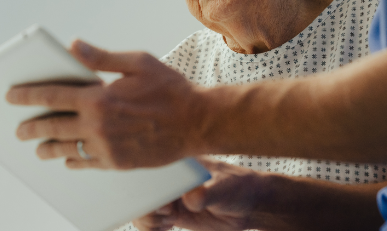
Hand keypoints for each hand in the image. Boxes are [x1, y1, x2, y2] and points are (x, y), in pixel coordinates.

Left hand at [5, 39, 208, 168]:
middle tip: (19, 129)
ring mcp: (106, 147)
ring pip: (66, 149)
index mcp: (98, 98)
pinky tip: (68, 158)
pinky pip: (87, 163)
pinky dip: (74, 160)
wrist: (197, 122)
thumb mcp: (137, 62)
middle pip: (52, 127)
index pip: (52, 96)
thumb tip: (72, 46)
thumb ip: (101, 57)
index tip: (11, 96)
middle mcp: (97, 125)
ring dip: (48, 148)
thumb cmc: (169, 88)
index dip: (27, 95)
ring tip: (38, 147)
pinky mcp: (118, 163)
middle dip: (31, 127)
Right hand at [133, 157, 265, 230]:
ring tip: (170, 220)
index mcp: (176, 162)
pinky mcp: (171, 212)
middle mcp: (168, 177)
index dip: (147, 190)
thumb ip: (206, 193)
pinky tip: (167, 227)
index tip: (165, 203)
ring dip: (148, 220)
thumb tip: (190, 199)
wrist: (249, 204)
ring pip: (140, 208)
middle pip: (137, 192)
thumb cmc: (238, 187)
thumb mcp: (223, 187)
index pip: (146, 171)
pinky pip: (148, 221)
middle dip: (146, 207)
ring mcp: (168, 195)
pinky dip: (151, 228)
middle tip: (169, 213)